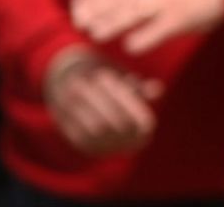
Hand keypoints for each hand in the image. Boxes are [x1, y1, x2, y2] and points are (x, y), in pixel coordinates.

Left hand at [45, 47, 160, 155]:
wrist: (95, 119)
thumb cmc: (119, 100)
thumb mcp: (131, 93)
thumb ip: (142, 91)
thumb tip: (157, 89)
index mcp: (143, 134)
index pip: (143, 120)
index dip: (130, 97)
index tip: (119, 76)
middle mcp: (126, 146)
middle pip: (120, 121)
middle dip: (108, 95)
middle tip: (97, 75)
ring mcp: (105, 149)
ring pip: (97, 126)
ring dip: (87, 101)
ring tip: (78, 82)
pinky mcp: (84, 147)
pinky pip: (78, 131)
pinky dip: (72, 111)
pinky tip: (66, 95)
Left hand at [70, 0, 223, 54]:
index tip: (75, 9)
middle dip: (99, 8)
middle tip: (80, 23)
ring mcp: (166, 2)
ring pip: (137, 11)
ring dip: (115, 23)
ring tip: (97, 34)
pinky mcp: (179, 19)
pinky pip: (159, 29)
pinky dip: (144, 38)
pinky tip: (131, 46)